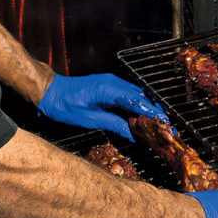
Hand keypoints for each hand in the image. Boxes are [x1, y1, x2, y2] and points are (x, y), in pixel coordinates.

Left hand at [37, 73, 168, 140]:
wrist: (50, 92)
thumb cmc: (64, 105)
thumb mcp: (89, 119)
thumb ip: (114, 124)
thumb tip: (134, 134)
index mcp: (110, 89)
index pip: (138, 101)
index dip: (153, 113)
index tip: (165, 124)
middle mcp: (114, 82)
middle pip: (141, 97)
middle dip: (155, 111)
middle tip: (167, 127)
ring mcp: (112, 83)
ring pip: (137, 95)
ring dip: (148, 108)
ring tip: (159, 123)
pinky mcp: (109, 86)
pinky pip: (129, 95)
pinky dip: (137, 105)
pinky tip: (142, 117)